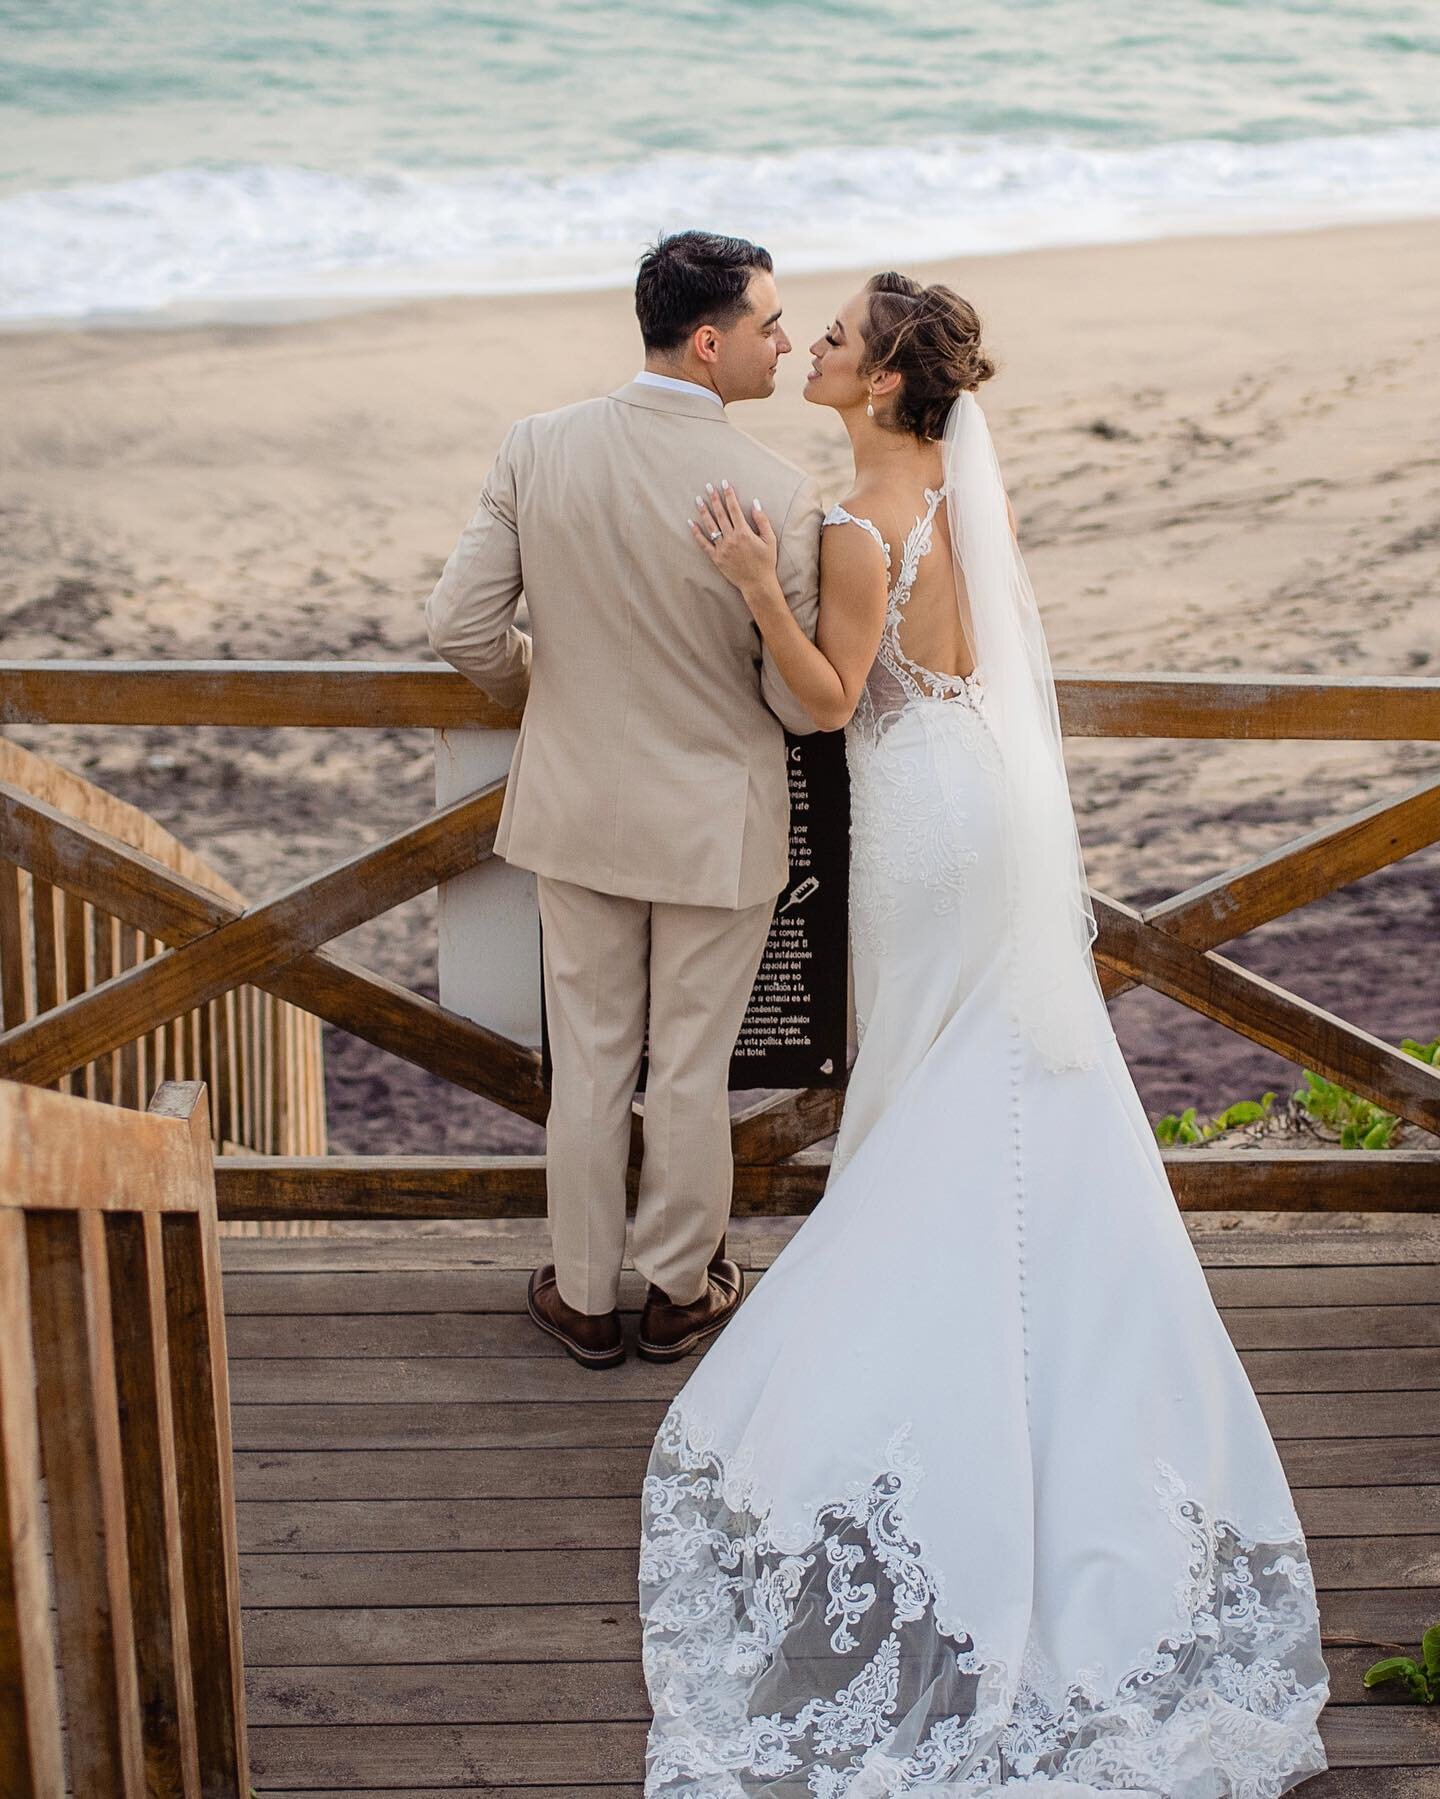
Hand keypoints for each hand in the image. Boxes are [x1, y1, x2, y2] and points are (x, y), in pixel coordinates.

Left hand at [689, 480, 778, 597]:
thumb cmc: (766, 562)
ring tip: (698, 499)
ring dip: (704, 511)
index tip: (724, 483)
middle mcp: (731, 538)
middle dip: (714, 498)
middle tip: (708, 486)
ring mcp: (722, 548)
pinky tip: (691, 523)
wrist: (757, 584)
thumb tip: (755, 503)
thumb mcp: (770, 540)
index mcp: (744, 532)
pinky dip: (696, 533)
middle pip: (720, 514)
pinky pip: (703, 544)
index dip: (729, 495)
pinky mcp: (716, 558)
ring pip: (710, 526)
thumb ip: (762, 521)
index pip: (734, 509)